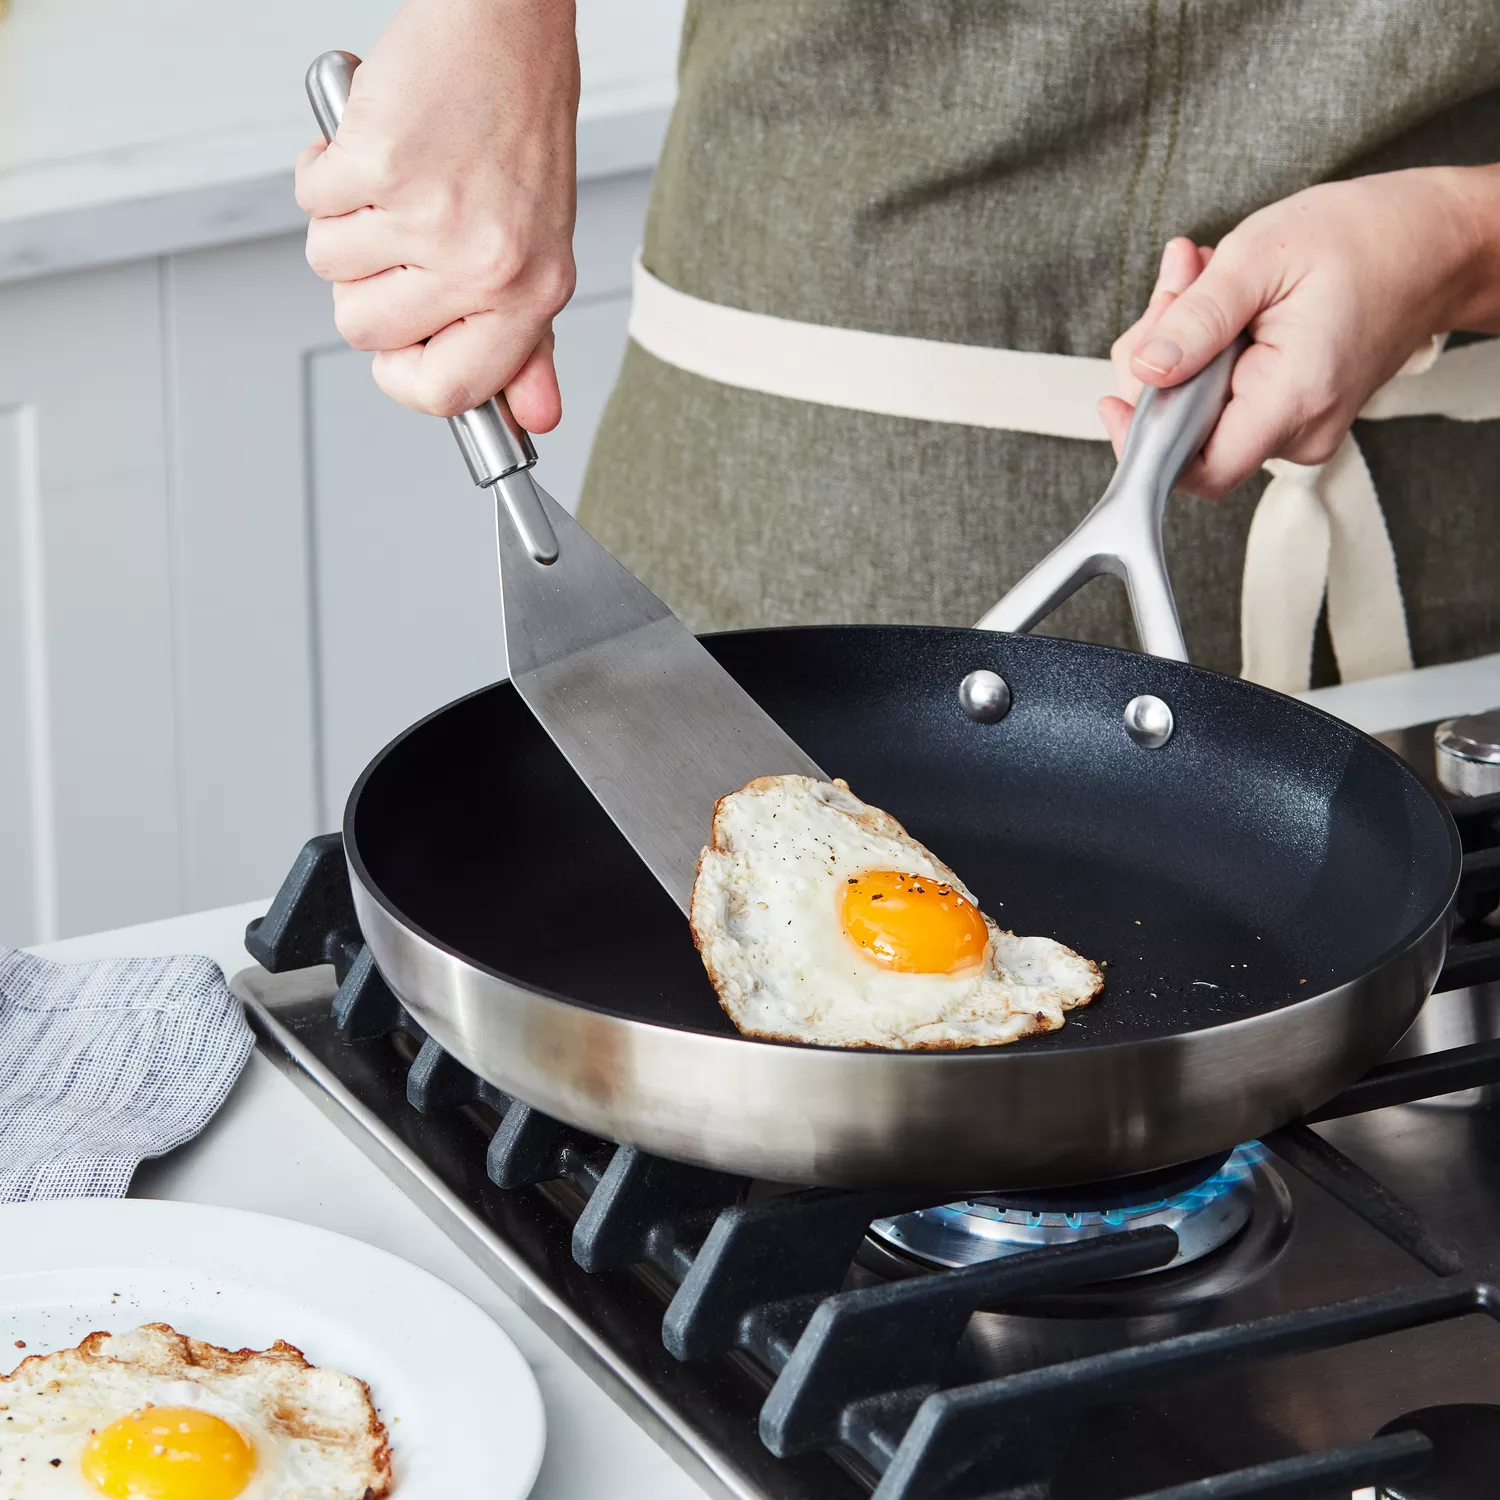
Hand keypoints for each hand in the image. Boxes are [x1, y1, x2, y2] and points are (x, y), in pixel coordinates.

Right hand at [296, 0, 578, 428]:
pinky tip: (369, 148)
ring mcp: (429, 217)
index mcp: (531, 296)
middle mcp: (486, 264)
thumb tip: (533, 417)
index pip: (449, 393)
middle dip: (363, 284)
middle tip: (402, 233)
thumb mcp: (539, 252)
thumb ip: (527, 342)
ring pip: (329, 268)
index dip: (405, 379)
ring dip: (343, 223)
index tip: (398, 353)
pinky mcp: (379, 165)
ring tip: (394, 182)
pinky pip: (312, 202)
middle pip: (366, 331)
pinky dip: (325, 171)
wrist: (505, 28)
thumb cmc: (518, 135)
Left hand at [1100, 167, 1499, 497]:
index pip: (1197, 471)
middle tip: (1176, 284)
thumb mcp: (1261, 258)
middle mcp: (1299, 430)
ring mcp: (1298, 427)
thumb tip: (1142, 368)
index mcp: (1292, 399)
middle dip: (1159, 356)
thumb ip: (1194, 319)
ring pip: (1199, 408)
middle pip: (1186, 430)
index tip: (1116, 398)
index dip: (1143, 442)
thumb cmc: (1366, 239)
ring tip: (1201, 276)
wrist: (1434, 243)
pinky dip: (1206, 348)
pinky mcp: (1292, 412)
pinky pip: (1223, 396)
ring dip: (1180, 341)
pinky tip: (1217, 298)